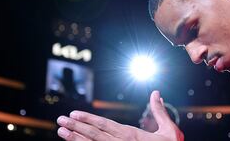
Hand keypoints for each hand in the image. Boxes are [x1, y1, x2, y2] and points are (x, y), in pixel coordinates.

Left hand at [57, 91, 183, 140]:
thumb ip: (160, 111)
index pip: (105, 125)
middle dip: (76, 127)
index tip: (74, 114)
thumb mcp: (169, 130)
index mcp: (132, 136)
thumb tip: (156, 92)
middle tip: (60, 120)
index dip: (88, 119)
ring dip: (75, 139)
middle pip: (94, 135)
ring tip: (61, 132)